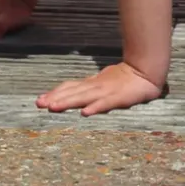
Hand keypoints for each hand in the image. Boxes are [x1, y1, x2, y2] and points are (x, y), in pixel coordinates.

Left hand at [36, 62, 162, 116]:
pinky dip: (95, 107)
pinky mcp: (118, 97)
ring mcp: (106, 91)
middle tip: (39, 104)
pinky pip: (105, 103)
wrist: (145, 72)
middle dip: (56, 98)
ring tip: (53, 107)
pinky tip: (85, 113)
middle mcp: (96, 86)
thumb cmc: (123, 79)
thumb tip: (73, 97)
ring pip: (84, 97)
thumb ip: (89, 90)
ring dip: (68, 102)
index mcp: (92, 84)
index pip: (70, 87)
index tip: (40, 99)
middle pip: (73, 92)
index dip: (55, 93)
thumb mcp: (103, 83)